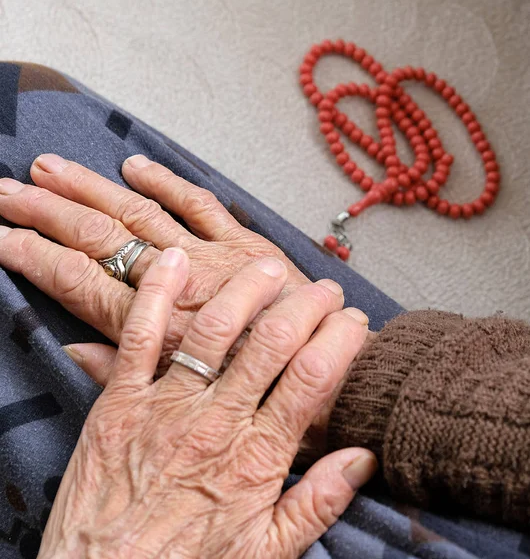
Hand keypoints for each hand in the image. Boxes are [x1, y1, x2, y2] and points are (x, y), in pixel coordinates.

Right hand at [0, 153, 307, 373]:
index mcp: (160, 330)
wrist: (332, 379)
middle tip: (5, 189)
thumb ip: (128, 374)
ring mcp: (212, 257)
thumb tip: (73, 352)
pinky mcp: (245, 243)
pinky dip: (167, 182)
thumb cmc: (259, 400)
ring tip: (50, 168)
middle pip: (99, 237)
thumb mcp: (188, 404)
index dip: (32, 256)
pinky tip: (135, 166)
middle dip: (46, 211)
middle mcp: (179, 285)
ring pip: (139, 213)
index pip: (79, 281)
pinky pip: (200, 204)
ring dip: (91, 188)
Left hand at [38, 248, 374, 557]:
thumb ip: (318, 503)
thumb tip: (363, 458)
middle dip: (306, 305)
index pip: (312, 378)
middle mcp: (215, 420)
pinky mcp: (121, 399)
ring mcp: (166, 404)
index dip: (340, 340)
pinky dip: (156, 294)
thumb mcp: (266, 552)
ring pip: (214, 330)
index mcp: (257, 456)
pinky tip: (175, 260)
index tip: (354, 321)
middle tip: (324, 289)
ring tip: (270, 267)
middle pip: (272, 343)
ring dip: (246, 290)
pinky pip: (139, 336)